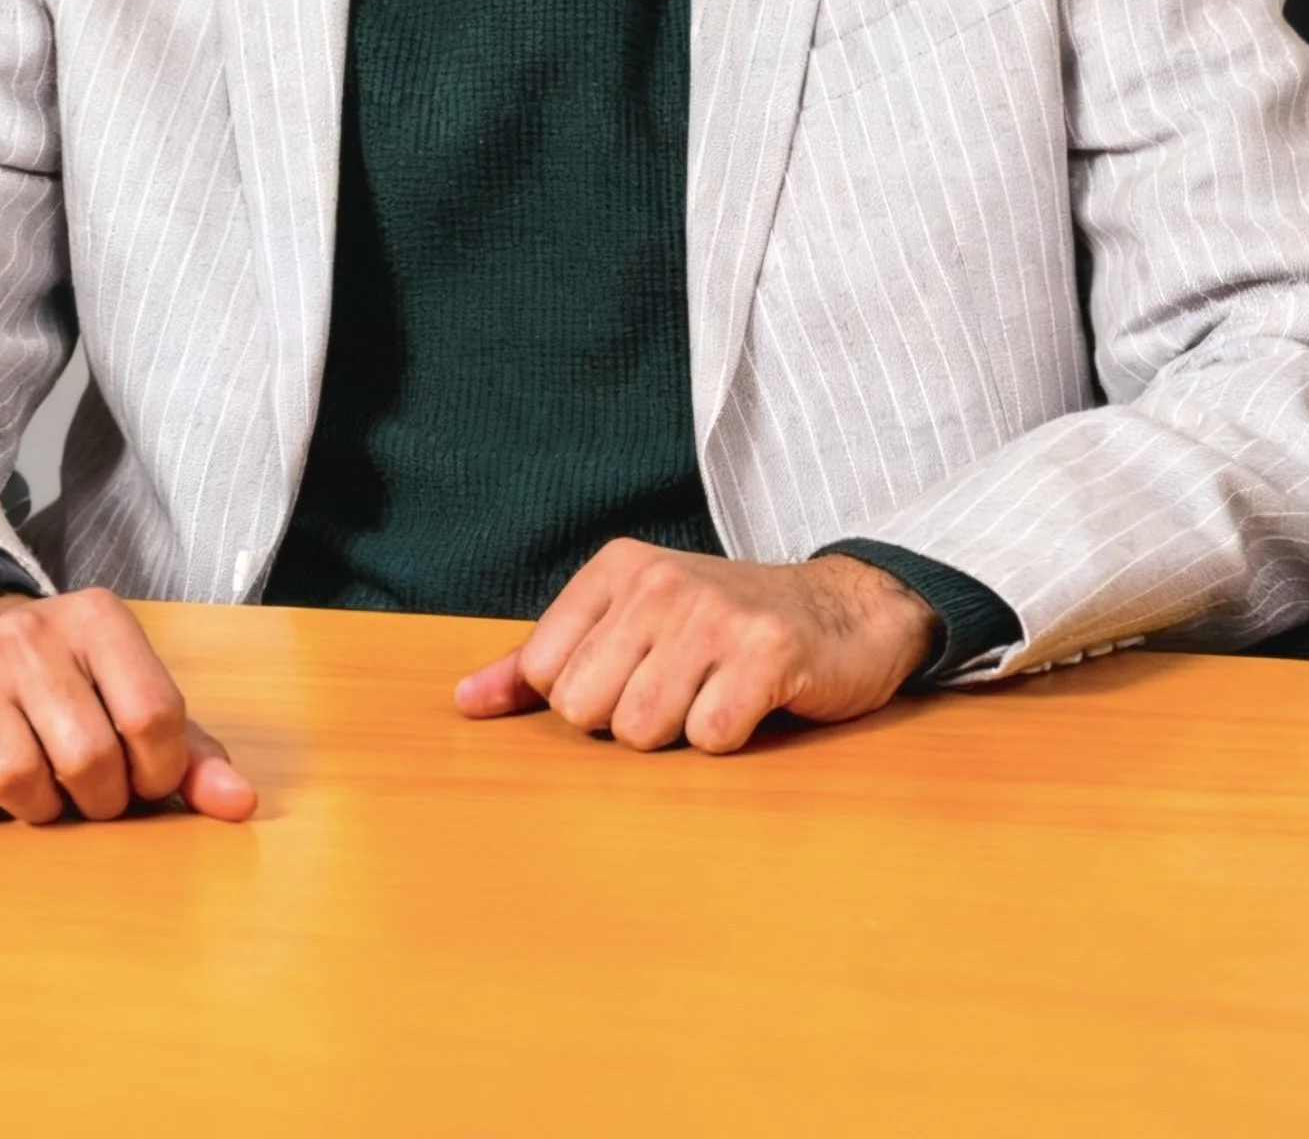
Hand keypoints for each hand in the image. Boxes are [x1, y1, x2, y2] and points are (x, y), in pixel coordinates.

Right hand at [0, 586, 255, 824]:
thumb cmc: (66, 675)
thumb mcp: (131, 688)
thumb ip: (191, 749)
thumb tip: (239, 804)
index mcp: (99, 620)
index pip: (154, 717)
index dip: (159, 773)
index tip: (145, 779)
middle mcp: (31, 635)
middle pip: (87, 758)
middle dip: (99, 800)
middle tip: (92, 791)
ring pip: (18, 781)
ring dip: (39, 807)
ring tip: (43, 783)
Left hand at [455, 543, 937, 752]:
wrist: (844, 612)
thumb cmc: (723, 629)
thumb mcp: (628, 625)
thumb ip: (540, 664)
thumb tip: (464, 703)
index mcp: (616, 569)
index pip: (543, 675)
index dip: (588, 699)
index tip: (636, 675)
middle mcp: (658, 582)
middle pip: (585, 710)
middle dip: (629, 721)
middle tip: (679, 688)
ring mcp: (713, 614)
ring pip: (640, 730)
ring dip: (679, 733)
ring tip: (712, 694)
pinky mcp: (766, 654)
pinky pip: (708, 737)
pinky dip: (728, 738)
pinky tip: (750, 703)